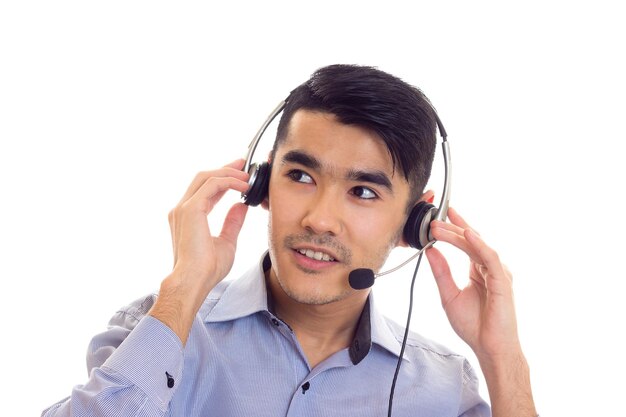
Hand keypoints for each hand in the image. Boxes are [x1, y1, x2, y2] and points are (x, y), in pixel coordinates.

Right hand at [150, 159, 249, 343]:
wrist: (193, 281)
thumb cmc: (206, 270)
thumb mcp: (226, 242)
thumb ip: (232, 223)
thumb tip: (241, 207)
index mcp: (187, 216)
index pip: (204, 189)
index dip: (222, 178)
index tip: (239, 173)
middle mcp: (182, 209)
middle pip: (203, 178)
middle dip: (225, 169)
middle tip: (244, 164)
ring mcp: (184, 208)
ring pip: (206, 177)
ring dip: (228, 173)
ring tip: (248, 177)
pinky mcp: (191, 209)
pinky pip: (212, 185)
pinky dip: (229, 181)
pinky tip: (244, 186)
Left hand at [426, 207, 520, 361]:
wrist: (488, 347)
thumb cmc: (473, 325)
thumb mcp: (449, 294)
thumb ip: (441, 272)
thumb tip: (430, 251)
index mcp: (478, 270)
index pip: (466, 243)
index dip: (455, 228)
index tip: (440, 216)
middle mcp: (489, 268)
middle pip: (471, 241)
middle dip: (452, 228)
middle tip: (434, 219)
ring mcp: (497, 272)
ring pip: (477, 246)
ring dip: (459, 234)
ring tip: (441, 226)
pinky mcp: (502, 280)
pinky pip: (490, 257)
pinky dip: (479, 244)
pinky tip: (467, 234)